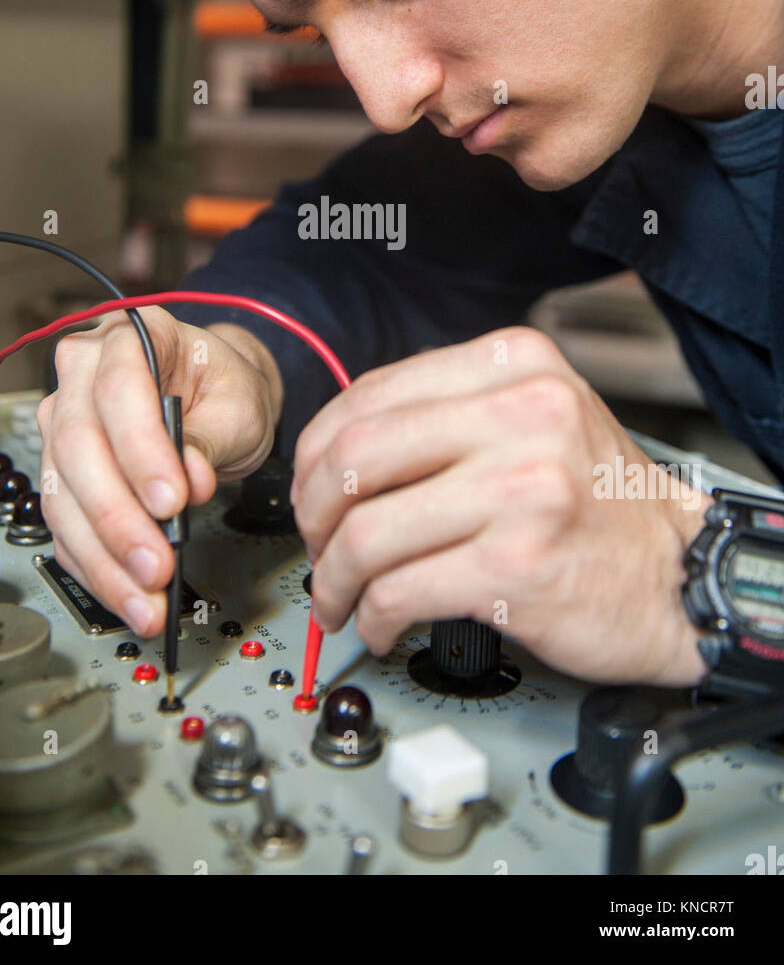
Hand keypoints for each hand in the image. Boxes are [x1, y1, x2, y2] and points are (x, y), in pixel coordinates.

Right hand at [37, 308, 282, 636]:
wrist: (214, 400)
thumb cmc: (225, 389)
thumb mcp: (238, 405)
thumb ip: (211, 439)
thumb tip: (192, 481)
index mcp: (132, 338)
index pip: (120, 389)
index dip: (140, 449)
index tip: (172, 501)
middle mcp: (84, 376)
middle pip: (77, 446)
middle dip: (117, 517)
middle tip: (156, 563)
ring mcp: (63, 424)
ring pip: (62, 494)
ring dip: (103, 555)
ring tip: (145, 597)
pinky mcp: (61, 473)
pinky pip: (64, 526)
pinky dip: (94, 567)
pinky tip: (124, 594)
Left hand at [290, 326, 708, 685]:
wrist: (679, 571)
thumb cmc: (597, 500)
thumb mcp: (536, 416)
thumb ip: (448, 413)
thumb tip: (333, 452)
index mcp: (513, 364)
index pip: (370, 394)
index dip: (316, 451)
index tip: (310, 489)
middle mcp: (521, 414)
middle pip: (354, 456)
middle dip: (313, 513)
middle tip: (316, 547)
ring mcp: (522, 490)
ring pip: (368, 532)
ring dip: (334, 577)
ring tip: (339, 597)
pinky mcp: (519, 566)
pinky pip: (401, 591)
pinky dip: (373, 615)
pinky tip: (380, 624)